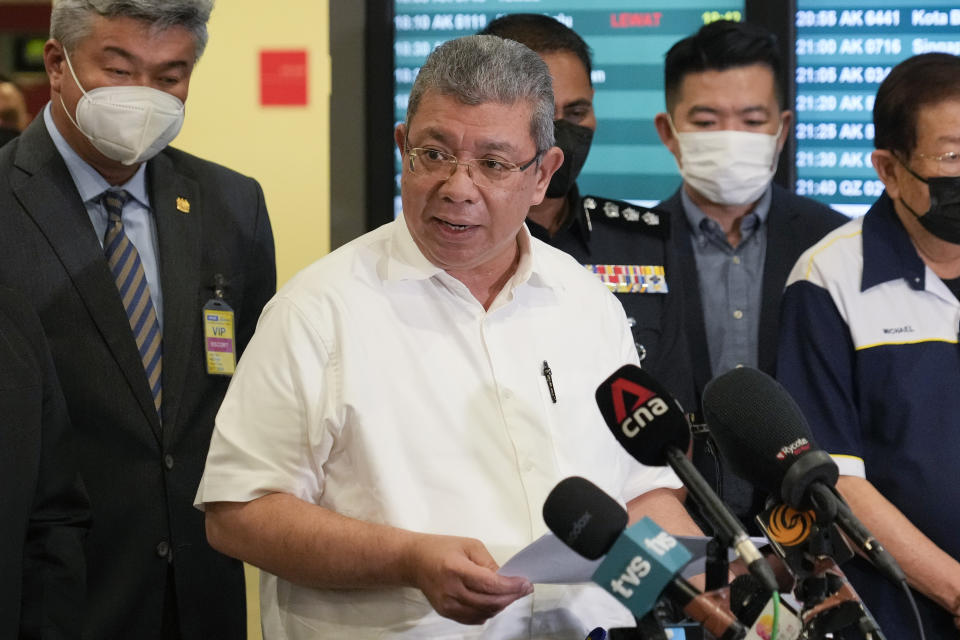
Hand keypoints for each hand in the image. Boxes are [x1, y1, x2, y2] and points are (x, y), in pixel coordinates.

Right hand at [403, 533, 533, 624]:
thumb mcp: (469, 545)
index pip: (489, 584)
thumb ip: (488, 563)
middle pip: (488, 602)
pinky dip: (488, 612)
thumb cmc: (442, 548)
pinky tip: (494, 602)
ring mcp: (447, 605)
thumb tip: (505, 579)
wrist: (414, 561)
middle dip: (511, 597)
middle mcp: (451, 591)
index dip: (510, 586)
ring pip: (483, 613)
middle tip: (524, 589)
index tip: (526, 584)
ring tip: (511, 594)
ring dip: (501, 606)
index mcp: (456, 569)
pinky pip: (473, 619)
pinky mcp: (446, 613)